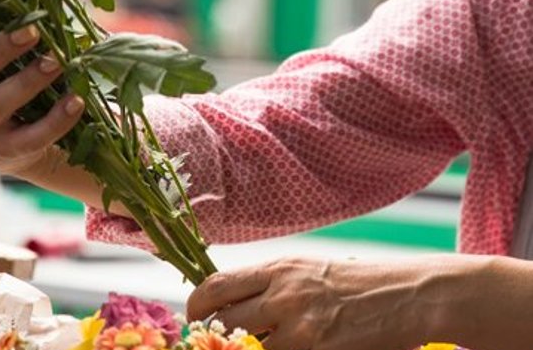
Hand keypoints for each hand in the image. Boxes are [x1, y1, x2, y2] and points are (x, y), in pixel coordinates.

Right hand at [0, 0, 85, 178]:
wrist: (26, 149)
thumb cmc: (17, 88)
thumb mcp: (9, 58)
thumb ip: (16, 21)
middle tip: (31, 30)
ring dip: (28, 80)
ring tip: (57, 61)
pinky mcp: (6, 152)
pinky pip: (31, 136)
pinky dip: (56, 118)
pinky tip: (76, 101)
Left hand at [185, 255, 485, 349]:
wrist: (413, 294)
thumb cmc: (362, 285)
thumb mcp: (310, 272)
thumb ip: (271, 286)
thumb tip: (232, 306)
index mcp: (278, 267)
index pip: (216, 285)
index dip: (196, 307)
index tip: (194, 320)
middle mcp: (282, 291)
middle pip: (224, 322)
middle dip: (216, 339)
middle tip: (218, 344)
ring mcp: (299, 323)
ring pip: (248, 345)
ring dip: (246, 348)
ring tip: (261, 343)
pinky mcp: (317, 347)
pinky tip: (284, 348)